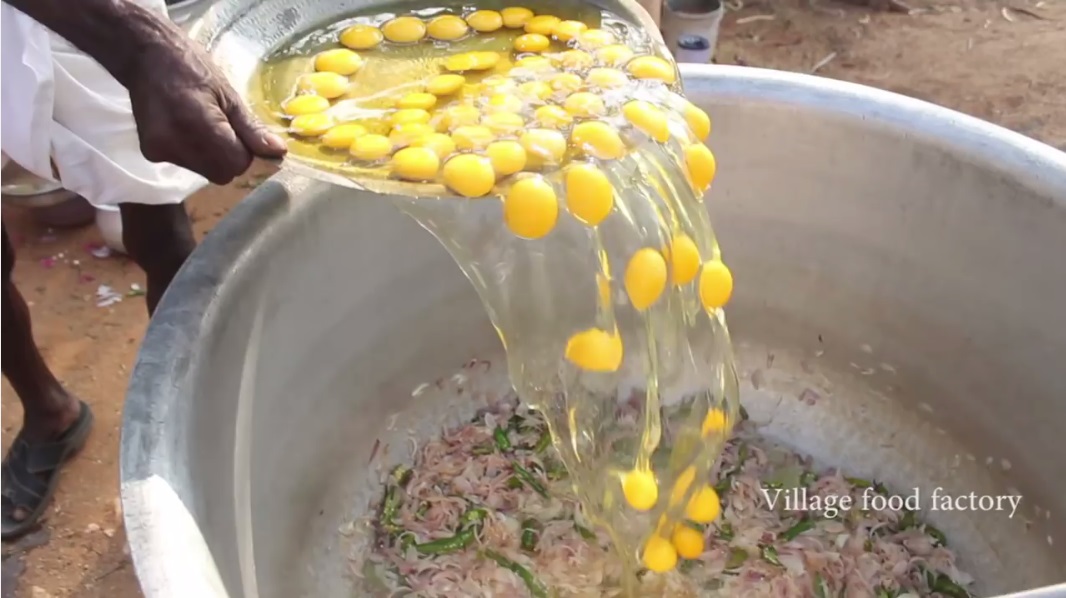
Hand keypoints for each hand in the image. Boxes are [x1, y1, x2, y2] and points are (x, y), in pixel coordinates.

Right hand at [124, 31, 287, 184]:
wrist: (146, 56)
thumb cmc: (192, 68)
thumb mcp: (228, 94)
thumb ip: (251, 128)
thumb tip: (278, 151)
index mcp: (199, 125)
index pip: (237, 164)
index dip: (245, 153)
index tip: (241, 134)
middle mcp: (176, 143)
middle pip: (221, 174)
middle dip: (230, 158)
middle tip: (224, 130)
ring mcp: (160, 150)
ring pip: (204, 172)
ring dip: (212, 158)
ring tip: (202, 125)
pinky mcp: (150, 153)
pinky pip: (186, 165)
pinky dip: (193, 154)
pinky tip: (185, 129)